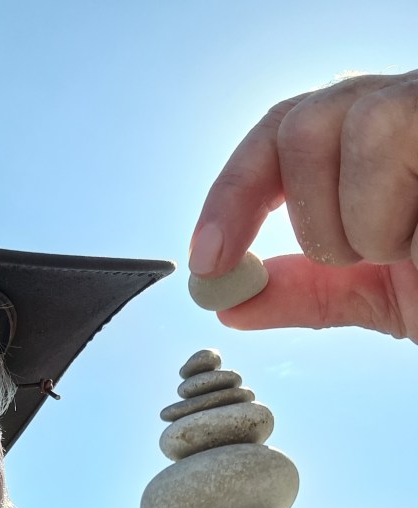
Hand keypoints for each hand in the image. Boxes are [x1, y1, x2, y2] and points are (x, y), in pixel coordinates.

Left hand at [189, 71, 417, 341]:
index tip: (206, 263)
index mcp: (368, 147)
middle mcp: (401, 109)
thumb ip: (306, 291)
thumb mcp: (378, 293)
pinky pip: (394, 133)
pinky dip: (393, 211)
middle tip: (355, 257)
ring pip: (349, 121)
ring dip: (361, 220)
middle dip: (307, 216)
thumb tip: (230, 300)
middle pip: (301, 121)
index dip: (231, 196)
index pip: (278, 137)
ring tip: (409, 249)